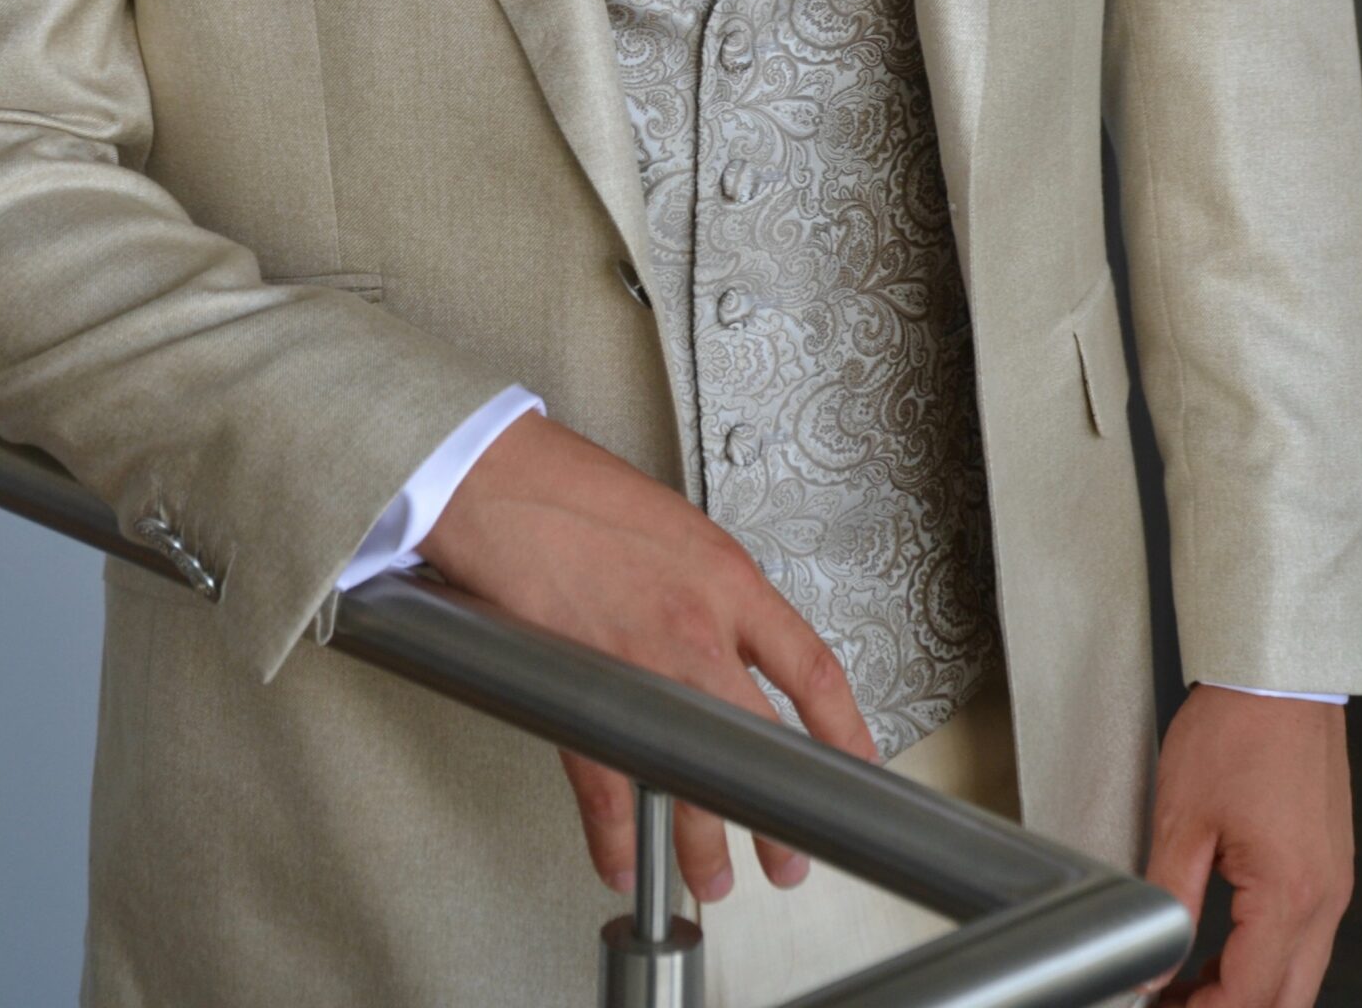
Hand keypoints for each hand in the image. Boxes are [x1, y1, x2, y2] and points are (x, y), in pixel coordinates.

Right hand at [419, 409, 877, 901]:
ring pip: (689, 778)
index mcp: (727, 581)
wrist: (502, 484)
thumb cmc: (578, 492)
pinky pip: (608, 785)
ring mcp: (638, 668)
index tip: (859, 769)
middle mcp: (694, 629)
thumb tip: (734, 641)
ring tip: (711, 876)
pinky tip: (622, 859)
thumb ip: (715, 591)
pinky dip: (615, 834)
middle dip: (779, 817)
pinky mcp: (579, 695)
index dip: (846, 732)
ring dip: (703, 841)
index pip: (814, 670)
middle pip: (759, 745)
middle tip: (789, 857)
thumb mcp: (679, 528)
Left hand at [1143, 685, 1354, 1005]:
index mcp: (1289, 894)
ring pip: (1299, 973)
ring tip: (1188, 983)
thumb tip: (1154, 955)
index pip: (1249, 996)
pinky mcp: (1330, 865)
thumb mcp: (1182, 818)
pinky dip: (1265, 955)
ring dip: (1248, 988)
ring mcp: (1334, 883)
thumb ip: (1168, 897)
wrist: (1278, 673)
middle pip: (1286, 1001)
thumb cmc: (1238, 727)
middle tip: (1177, 1004)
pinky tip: (1221, 946)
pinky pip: (1305, 936)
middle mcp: (1324, 898)